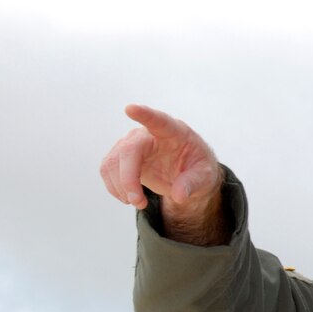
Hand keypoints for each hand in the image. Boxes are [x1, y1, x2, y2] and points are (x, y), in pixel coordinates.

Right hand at [100, 104, 220, 210]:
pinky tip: (128, 197)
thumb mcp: (205, 177)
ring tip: (139, 203)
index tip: (130, 109)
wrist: (188, 173)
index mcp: (173, 132)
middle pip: (129, 150)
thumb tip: (179, 196)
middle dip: (128, 178)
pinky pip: (108, 169)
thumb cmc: (198, 168)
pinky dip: (114, 187)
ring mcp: (133, 144)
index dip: (144, 114)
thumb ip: (193, 183)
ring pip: (114, 161)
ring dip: (120, 186)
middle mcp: (149, 134)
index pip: (158, 120)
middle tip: (138, 203)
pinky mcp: (122, 156)